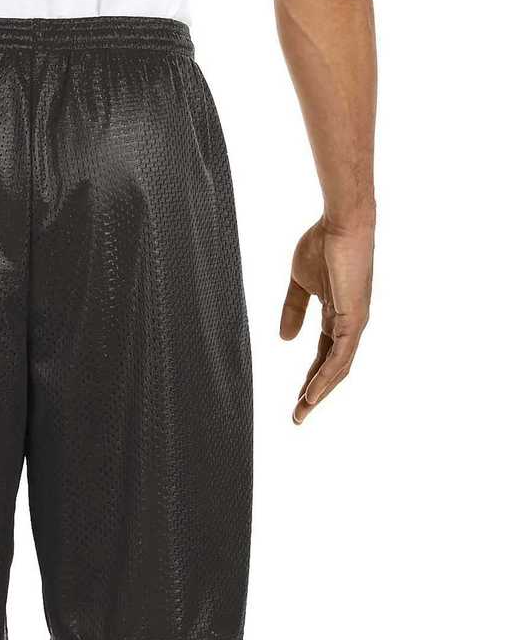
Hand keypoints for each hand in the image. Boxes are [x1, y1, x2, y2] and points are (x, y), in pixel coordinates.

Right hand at [280, 218, 372, 423]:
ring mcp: (354, 322)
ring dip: (319, 392)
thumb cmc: (321, 244)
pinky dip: (326, 377)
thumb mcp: (299, 284)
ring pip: (338, 368)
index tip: (295, 399)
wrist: (340, 223)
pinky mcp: (354, 318)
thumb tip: (285, 339)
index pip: (323, 356)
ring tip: (302, 411)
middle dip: (315, 393)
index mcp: (336, 315)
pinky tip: (312, 393)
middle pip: (333, 368)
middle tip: (297, 416)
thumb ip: (293, 311)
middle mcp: (350, 324)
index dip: (309, 378)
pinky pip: (340, 356)